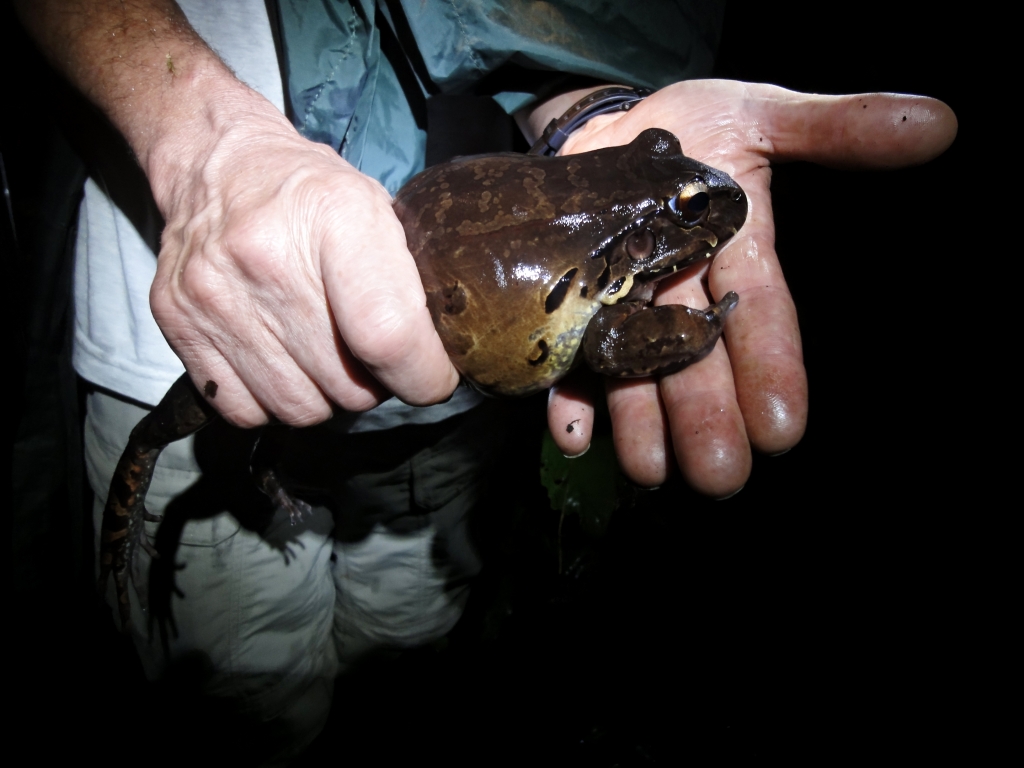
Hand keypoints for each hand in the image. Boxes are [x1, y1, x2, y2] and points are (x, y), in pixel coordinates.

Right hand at [149, 95, 458, 426]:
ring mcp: (214, 295)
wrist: (217, 163)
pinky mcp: (177, 323)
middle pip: (348, 385)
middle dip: (374, 384)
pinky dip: (272, 402)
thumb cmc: (311, 194)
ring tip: (325, 355)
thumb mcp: (378, 212)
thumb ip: (411, 283)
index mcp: (336, 217)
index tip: (431, 378)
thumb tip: (435, 361)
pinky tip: (282, 363)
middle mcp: (267, 258)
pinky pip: (244, 411)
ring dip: (325, 397)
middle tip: (370, 354)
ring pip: (299, 408)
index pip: (388, 336)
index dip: (422, 376)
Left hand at [543, 81, 955, 494]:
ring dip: (640, 422)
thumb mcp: (766, 116)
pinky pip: (569, 354)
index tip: (783, 428)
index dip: (772, 368)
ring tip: (649, 471)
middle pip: (697, 361)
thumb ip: (837, 129)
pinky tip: (570, 431)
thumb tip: (936, 123)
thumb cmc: (695, 126)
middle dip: (707, 416)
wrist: (610, 126)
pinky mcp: (573, 304)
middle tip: (719, 475)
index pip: (763, 316)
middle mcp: (682, 293)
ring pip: (636, 370)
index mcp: (736, 256)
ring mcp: (625, 304)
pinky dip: (569, 393)